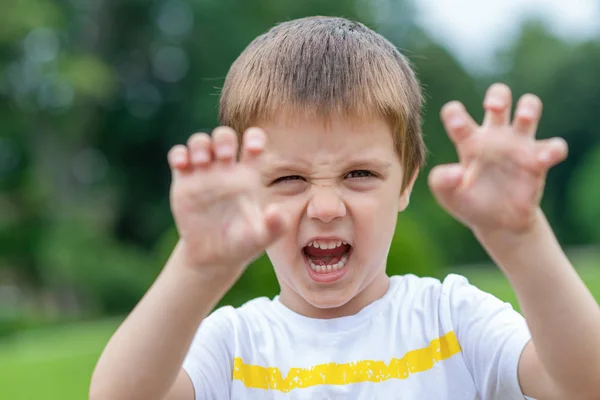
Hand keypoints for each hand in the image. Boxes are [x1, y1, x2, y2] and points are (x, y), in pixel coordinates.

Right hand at [168, 127, 287, 275]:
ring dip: (200, 145)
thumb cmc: (243, 243)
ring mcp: (203, 173)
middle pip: (224, 136)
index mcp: (248, 174)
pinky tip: (182, 165)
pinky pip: (178, 155)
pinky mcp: (183, 181)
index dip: (254, 137)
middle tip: (225, 156)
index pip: (253, 143)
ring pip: (200, 141)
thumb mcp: (261, 238)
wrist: (214, 256)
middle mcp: (225, 169)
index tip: (253, 148)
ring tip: (203, 162)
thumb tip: (275, 211)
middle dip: (224, 139)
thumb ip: (275, 226)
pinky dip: (179, 154)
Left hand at [428, 83, 567, 234]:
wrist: (496, 224)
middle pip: (499, 97)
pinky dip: (552, 149)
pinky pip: (554, 146)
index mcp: (468, 140)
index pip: (456, 114)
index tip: (456, 123)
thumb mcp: (447, 195)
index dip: (454, 112)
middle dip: (497, 96)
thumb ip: (441, 181)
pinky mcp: (539, 161)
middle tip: (491, 107)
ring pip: (530, 108)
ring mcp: (518, 145)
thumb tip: (456, 172)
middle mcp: (494, 136)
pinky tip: (541, 160)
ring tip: (523, 118)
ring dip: (529, 107)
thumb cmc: (468, 203)